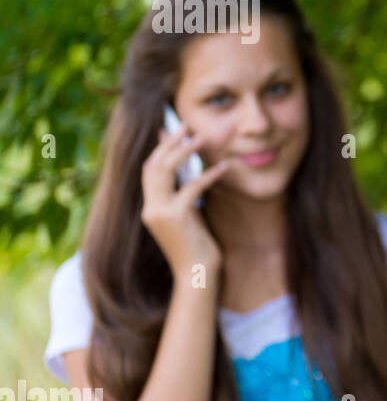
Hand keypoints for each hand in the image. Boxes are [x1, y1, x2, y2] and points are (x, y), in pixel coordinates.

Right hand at [140, 123, 230, 273]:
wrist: (197, 276)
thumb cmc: (197, 247)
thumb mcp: (188, 217)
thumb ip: (184, 196)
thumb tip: (188, 175)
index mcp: (150, 207)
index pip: (149, 169)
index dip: (160, 148)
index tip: (170, 130)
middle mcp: (150, 208)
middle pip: (153, 165)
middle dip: (169, 142)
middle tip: (186, 125)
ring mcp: (160, 212)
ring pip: (165, 171)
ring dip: (184, 151)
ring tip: (202, 137)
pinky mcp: (176, 218)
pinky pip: (191, 188)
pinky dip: (208, 175)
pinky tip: (224, 168)